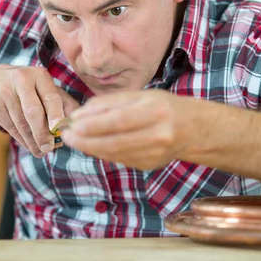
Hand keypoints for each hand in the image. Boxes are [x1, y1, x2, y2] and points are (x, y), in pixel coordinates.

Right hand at [0, 65, 79, 156]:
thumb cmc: (22, 87)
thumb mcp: (40, 86)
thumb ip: (60, 100)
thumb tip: (74, 121)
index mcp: (39, 74)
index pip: (51, 97)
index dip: (57, 115)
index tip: (60, 130)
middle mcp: (21, 79)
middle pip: (34, 111)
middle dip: (43, 133)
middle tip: (50, 148)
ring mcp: (5, 92)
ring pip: (22, 123)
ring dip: (33, 141)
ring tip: (42, 151)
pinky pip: (12, 127)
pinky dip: (22, 140)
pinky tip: (30, 145)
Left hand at [61, 90, 199, 169]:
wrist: (194, 129)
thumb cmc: (164, 106)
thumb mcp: (141, 95)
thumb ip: (110, 103)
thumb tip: (80, 114)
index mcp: (156, 112)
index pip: (117, 121)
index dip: (92, 125)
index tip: (72, 123)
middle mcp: (157, 135)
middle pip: (113, 141)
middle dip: (85, 140)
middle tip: (66, 135)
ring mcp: (154, 154)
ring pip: (114, 153)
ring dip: (90, 147)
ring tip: (73, 140)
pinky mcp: (149, 165)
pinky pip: (119, 159)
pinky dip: (102, 152)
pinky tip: (91, 145)